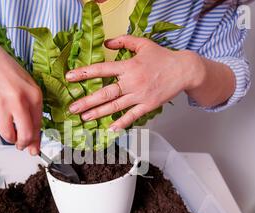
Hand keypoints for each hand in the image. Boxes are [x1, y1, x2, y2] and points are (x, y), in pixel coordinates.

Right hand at [0, 38, 42, 154]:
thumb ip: (32, 110)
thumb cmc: (7, 72)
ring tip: (9, 129)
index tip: (34, 148)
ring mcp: (2, 104)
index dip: (36, 141)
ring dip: (9, 137)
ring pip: (7, 134)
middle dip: (23, 144)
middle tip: (21, 145)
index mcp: (34, 95)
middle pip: (25, 135)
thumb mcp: (27, 87)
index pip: (38, 126)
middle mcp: (19, 100)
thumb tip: (33, 136)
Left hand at [65, 35, 204, 129]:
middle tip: (72, 108)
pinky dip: (122, 123)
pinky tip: (110, 129)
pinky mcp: (148, 105)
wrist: (184, 70)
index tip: (70, 78)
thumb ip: (123, 42)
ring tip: (84, 118)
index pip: (101, 69)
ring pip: (115, 106)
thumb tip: (106, 44)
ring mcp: (140, 95)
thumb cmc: (163, 57)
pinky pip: (132, 116)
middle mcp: (132, 82)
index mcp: (128, 66)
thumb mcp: (143, 44)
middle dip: (87, 101)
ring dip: (98, 113)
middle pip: (105, 93)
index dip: (84, 73)